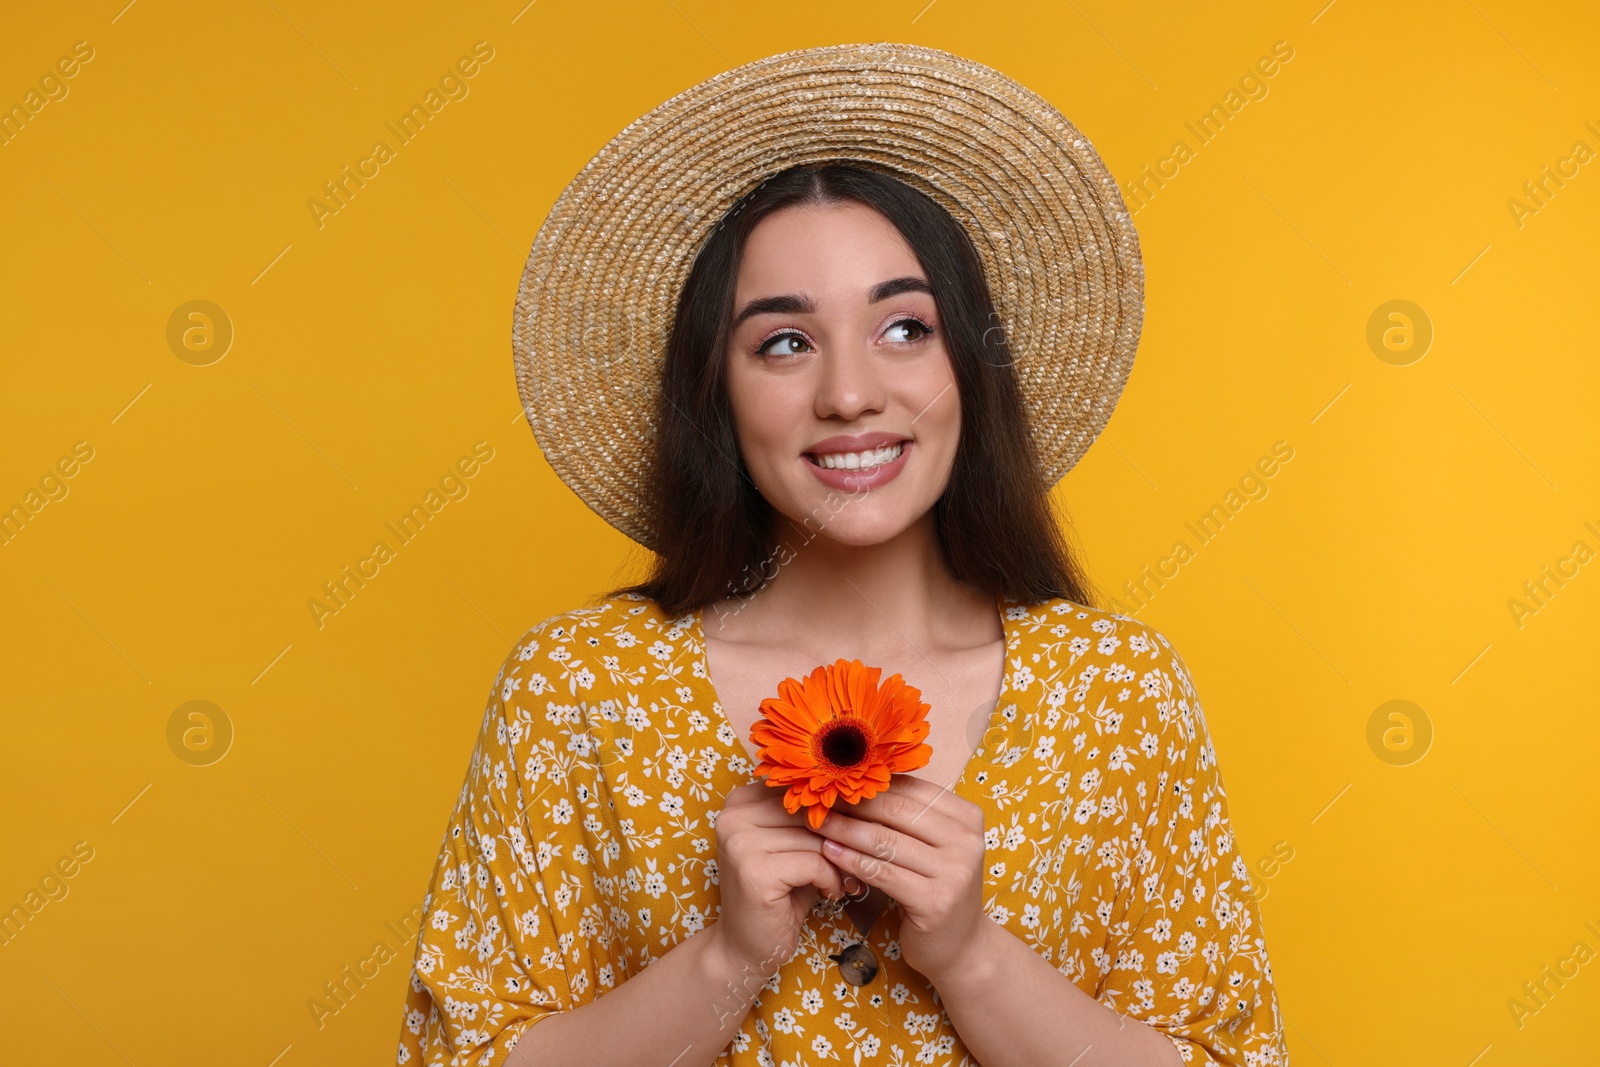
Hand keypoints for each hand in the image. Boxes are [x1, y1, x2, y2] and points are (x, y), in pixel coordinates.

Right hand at [711, 780, 853, 980]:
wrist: (745, 946)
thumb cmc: (778, 894)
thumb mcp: (792, 848)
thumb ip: (811, 820)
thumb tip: (859, 796)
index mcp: (740, 801)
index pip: (801, 791)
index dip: (834, 811)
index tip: (854, 833)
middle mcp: (733, 816)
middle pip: (809, 813)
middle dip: (841, 837)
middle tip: (857, 861)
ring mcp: (740, 842)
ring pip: (816, 838)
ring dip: (839, 862)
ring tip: (844, 880)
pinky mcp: (754, 871)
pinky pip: (814, 863)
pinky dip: (831, 879)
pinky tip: (831, 893)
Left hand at [810, 773, 990, 985]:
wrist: (960, 946)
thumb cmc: (935, 888)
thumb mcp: (930, 846)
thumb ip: (905, 815)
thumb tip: (854, 778)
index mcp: (967, 816)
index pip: (910, 789)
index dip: (869, 783)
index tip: (834, 780)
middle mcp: (967, 840)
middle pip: (896, 810)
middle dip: (853, 803)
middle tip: (817, 799)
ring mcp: (955, 872)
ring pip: (884, 841)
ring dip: (845, 830)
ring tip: (816, 823)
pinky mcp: (936, 901)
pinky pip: (881, 872)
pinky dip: (851, 860)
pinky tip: (828, 852)